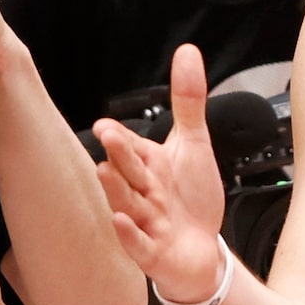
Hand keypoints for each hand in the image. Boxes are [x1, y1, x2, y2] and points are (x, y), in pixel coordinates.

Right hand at [93, 44, 226, 303]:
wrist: (201, 249)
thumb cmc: (191, 198)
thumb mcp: (194, 144)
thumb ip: (188, 101)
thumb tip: (187, 51)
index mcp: (148, 165)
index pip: (131, 147)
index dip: (120, 137)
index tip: (105, 125)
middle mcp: (142, 192)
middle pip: (129, 171)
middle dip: (119, 155)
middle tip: (107, 136)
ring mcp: (145, 223)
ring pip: (128, 204)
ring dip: (116, 189)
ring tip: (104, 171)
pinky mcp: (153, 253)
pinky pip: (139, 244)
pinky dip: (130, 234)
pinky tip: (120, 220)